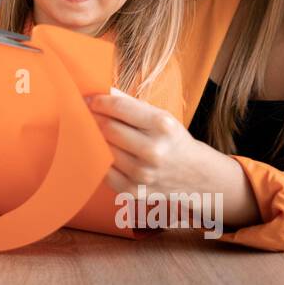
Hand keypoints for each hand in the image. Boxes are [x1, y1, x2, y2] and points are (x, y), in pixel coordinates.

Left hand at [86, 91, 221, 199]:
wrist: (197, 175)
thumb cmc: (172, 140)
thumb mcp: (161, 117)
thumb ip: (130, 104)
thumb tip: (101, 93)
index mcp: (162, 125)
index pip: (119, 107)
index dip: (98, 101)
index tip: (88, 99)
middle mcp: (154, 150)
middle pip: (107, 128)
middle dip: (92, 119)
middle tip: (86, 115)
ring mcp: (143, 173)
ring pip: (102, 150)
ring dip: (93, 139)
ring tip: (94, 133)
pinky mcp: (133, 191)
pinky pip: (103, 172)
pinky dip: (99, 160)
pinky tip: (102, 153)